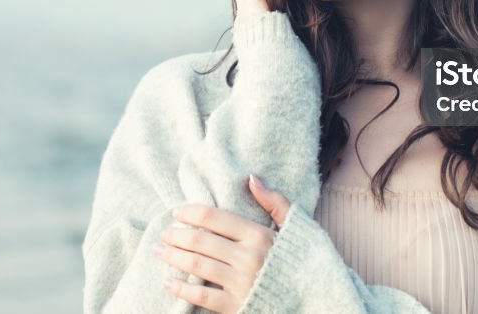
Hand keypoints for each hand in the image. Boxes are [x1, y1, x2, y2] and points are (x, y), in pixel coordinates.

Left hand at [156, 176, 292, 313]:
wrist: (317, 299)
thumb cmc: (305, 261)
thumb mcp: (297, 226)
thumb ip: (275, 201)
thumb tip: (251, 178)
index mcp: (260, 235)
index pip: (217, 218)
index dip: (193, 213)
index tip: (178, 212)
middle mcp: (249, 257)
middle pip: (202, 242)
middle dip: (177, 235)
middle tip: (163, 233)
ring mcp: (242, 283)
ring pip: (198, 266)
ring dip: (174, 257)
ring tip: (160, 251)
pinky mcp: (238, 305)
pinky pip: (203, 297)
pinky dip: (182, 289)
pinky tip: (168, 281)